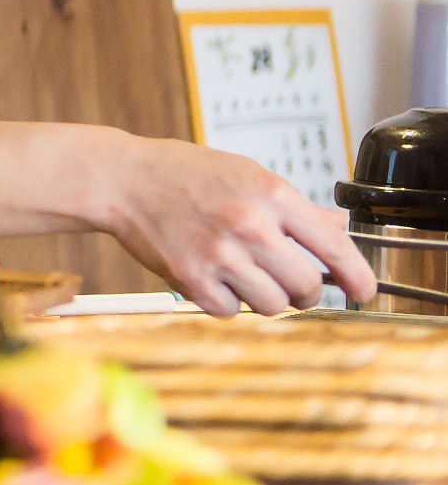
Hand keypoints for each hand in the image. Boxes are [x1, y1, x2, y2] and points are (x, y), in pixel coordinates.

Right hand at [102, 135, 373, 314]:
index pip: (334, 246)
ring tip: (246, 277)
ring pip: (272, 305)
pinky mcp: (190, 277)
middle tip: (290, 282)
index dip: (357, 276)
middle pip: (305, 285)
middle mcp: (249, 225)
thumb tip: (337, 229)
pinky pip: (230, 312)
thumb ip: (293, 206)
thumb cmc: (184, 173)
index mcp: (271, 194)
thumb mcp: (247, 174)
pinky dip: (228, 302)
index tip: (362, 290)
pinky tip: (215, 278)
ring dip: (265, 298)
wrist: (122, 179)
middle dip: (303, 291)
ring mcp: (219, 254)